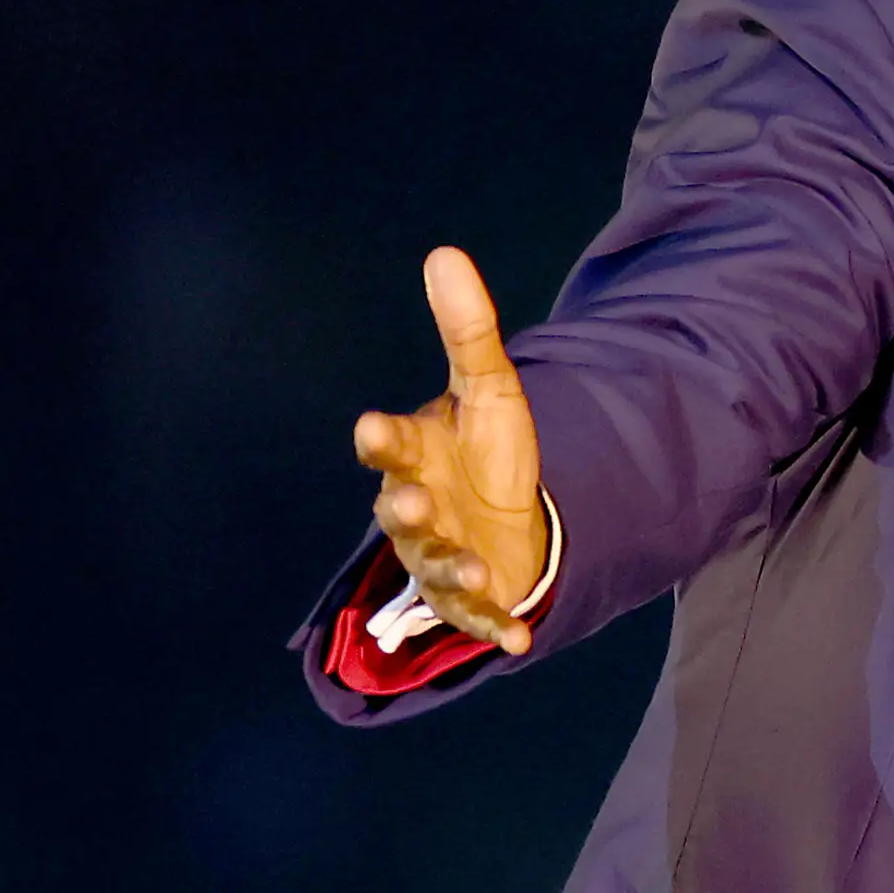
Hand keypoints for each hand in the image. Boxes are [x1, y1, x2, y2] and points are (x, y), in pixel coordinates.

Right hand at [350, 247, 549, 655]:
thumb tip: (444, 252)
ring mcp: (442, 558)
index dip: (382, 439)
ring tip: (475, 570)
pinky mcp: (474, 598)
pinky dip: (497, 629)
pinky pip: (480, 618)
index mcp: (415, 456)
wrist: (507, 514)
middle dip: (407, 509)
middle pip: (402, 512)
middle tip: (412, 501)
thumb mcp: (491, 386)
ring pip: (435, 568)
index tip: (372, 427)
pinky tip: (521, 640)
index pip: (391, 446)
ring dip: (452, 571)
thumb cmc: (483, 450)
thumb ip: (468, 330)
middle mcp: (418, 510)